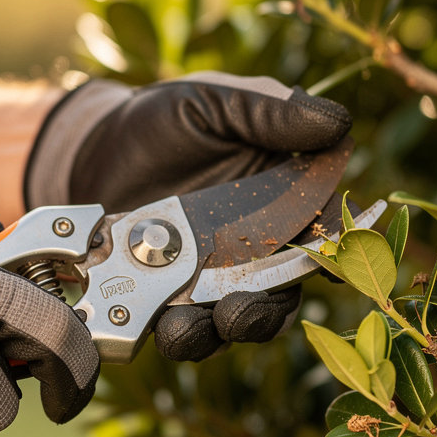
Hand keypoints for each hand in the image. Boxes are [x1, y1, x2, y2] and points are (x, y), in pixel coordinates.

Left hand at [24, 72, 351, 360]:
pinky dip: (179, 333)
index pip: (324, 228)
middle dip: (265, 311)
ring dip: (221, 330)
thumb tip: (339, 120)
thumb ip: (270, 113)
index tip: (327, 269)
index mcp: (283, 197)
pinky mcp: (169, 295)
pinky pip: (186, 326)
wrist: (97, 145)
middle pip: (281, 293)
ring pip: (236, 320)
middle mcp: (256, 245)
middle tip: (238, 308)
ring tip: (187, 324)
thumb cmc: (166, 118)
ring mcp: (212, 275)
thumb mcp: (217, 103)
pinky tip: (159, 322)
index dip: (336, 251)